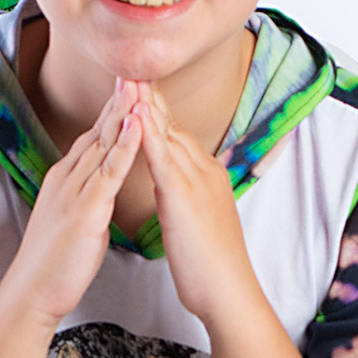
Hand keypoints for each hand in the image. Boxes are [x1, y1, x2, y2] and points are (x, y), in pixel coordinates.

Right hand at [3, 81, 141, 327]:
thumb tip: (99, 191)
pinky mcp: (85, 209)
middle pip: (97, 130)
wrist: (31, 292)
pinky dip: (124, 145)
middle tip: (135, 68)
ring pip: (103, 143)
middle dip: (117, 99)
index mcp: (66, 179)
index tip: (128, 85)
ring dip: (122, 111)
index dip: (111, 110)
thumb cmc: (53, 263)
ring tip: (138, 82)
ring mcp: (75, 191)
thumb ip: (86, 199)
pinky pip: (108, 171)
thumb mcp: (71, 221)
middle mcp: (68, 177)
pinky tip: (137, 123)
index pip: (93, 136)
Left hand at [125, 83, 259, 332]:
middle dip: (151, 96)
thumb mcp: (197, 222)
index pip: (176, 134)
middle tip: (130, 65)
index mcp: (205, 176)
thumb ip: (184, 198)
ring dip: (147, 104)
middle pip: (172, 124)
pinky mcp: (185, 198)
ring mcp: (196, 181)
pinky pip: (163, 159)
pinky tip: (135, 114)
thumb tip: (171, 190)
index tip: (140, 86)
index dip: (157, 109)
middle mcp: (203, 170)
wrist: (229, 291)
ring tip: (128, 76)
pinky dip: (148, 134)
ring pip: (168, 134)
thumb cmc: (212, 267)